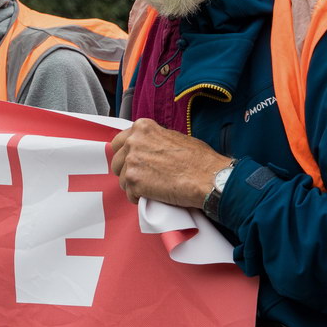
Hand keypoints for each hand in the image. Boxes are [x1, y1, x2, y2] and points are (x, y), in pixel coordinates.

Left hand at [108, 118, 232, 206]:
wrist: (209, 177)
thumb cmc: (198, 159)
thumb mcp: (173, 137)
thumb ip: (153, 140)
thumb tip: (145, 149)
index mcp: (142, 128)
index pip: (118, 143)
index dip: (126, 156)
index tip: (135, 163)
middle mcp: (133, 142)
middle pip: (117, 163)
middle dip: (128, 172)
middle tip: (147, 178)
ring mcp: (131, 161)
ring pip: (122, 181)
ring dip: (135, 187)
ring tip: (156, 187)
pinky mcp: (134, 181)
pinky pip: (130, 195)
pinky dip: (141, 198)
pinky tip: (157, 195)